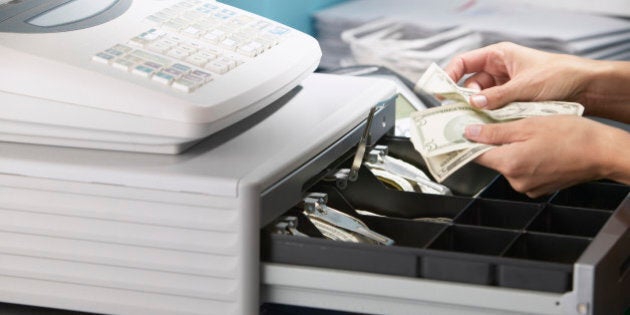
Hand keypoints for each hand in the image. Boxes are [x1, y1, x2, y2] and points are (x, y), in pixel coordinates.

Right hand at [444, 42, 592, 109]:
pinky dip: (489, 116)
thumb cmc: (560, 75)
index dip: (449, 75)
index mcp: (498, 56)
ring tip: (474, 121)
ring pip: (480, 99)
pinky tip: (487, 124)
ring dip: (477, 110)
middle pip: (469, 84)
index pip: (464, 62)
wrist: (586, 88)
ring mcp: (504, 86)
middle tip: (457, 113)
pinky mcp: (511, 100)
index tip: (441, 91)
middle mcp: (498, 70)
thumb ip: (497, 96)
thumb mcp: (525, 86)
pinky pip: (492, 108)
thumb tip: (474, 103)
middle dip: (463, 98)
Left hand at [464, 115, 629, 197]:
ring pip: (509, 163)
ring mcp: (528, 187)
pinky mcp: (539, 188)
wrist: (602, 152)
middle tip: (505, 124)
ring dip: (512, 149)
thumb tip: (469, 133)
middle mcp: (516, 180)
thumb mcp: (528, 125)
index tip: (464, 131)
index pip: (476, 154)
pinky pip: (523, 170)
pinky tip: (539, 146)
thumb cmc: (572, 136)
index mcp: (510, 164)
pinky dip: (526, 158)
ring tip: (529, 133)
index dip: (469, 141)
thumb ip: (495, 131)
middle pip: (493, 159)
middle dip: (495, 142)